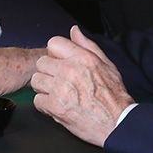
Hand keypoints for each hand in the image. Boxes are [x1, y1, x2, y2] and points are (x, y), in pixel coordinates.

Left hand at [32, 26, 133, 146]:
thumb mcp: (107, 64)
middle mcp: (70, 70)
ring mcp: (61, 88)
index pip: (53, 43)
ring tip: (57, 94)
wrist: (117, 122)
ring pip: (36, 81)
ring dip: (44, 88)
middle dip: (48, 72)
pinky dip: (45, 105)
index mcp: (83, 58)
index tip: (59, 63)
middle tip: (58, 81)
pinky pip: (37, 100)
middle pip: (41, 62)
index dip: (54, 53)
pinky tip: (57, 106)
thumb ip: (88, 45)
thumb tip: (74, 31)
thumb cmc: (114, 96)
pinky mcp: (55, 106)